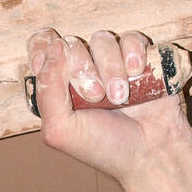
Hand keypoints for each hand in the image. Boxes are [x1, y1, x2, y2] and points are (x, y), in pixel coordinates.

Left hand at [27, 28, 191, 182]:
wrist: (150, 153)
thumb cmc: (104, 147)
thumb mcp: (60, 129)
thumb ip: (47, 89)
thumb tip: (55, 46)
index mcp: (58, 86)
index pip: (41, 48)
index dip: (45, 49)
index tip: (57, 66)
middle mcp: (83, 71)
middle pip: (71, 43)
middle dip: (83, 70)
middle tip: (96, 97)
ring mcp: (111, 63)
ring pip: (101, 39)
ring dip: (111, 68)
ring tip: (121, 97)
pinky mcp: (139, 58)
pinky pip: (130, 38)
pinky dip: (133, 54)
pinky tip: (137, 73)